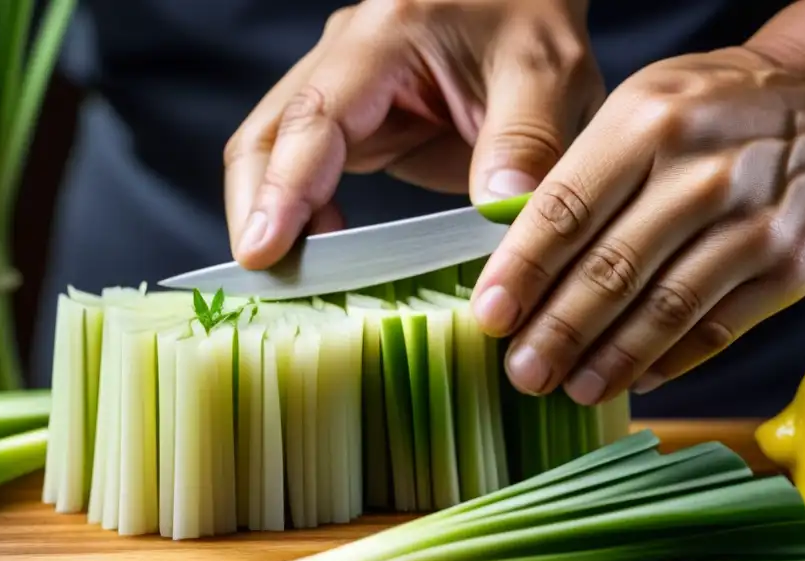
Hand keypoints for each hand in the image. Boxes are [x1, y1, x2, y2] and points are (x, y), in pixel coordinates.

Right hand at [224, 0, 603, 268]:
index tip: (261, 251)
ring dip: (276, 221)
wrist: (526, 3)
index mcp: (386, 36)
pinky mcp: (358, 124)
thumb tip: (497, 208)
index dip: (283, 189)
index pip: (314, 118)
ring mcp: (345, 91)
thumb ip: (524, 138)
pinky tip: (326, 263)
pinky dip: (305, 219)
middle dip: (257, 212)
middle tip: (268, 286)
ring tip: (296, 287)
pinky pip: (309, 172)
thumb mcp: (547, 73)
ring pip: (275, 157)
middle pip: (267, 137)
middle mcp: (347, 58)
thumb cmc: (536, 22)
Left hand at [470, 46, 804, 403]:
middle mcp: (700, 171)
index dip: (522, 272)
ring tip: (574, 389)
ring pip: (665, 309)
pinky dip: (671, 360)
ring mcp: (753, 220)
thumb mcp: (642, 109)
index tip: (490, 318)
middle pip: (610, 270)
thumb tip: (517, 264)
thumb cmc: (716, 113)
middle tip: (524, 373)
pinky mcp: (793, 264)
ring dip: (611, 359)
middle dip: (557, 332)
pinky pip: (718, 327)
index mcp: (646, 123)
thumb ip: (581, 176)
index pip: (565, 210)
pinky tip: (637, 378)